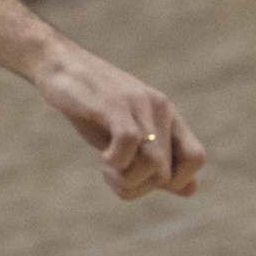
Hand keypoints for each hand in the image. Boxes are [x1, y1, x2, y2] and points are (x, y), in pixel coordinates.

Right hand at [29, 38, 204, 199]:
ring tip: (107, 169)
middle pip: (168, 172)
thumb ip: (157, 161)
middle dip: (138, 187)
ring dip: (126, 179)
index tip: (141, 177)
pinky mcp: (114, 103)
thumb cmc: (91, 106)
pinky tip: (103, 159)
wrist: (59, 65)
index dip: (173, 181)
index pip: (196, 158)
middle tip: (113, 176)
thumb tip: (192, 190)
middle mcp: (160, 108)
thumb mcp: (127, 137)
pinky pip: (130, 141)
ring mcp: (138, 104)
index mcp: (167, 116)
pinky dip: (116, 161)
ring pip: (153, 162)